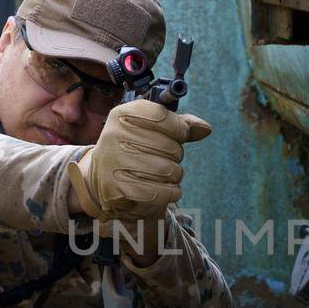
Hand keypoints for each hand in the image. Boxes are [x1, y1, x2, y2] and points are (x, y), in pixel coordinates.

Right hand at [67, 99, 210, 218]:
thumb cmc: (135, 148)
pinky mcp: (116, 188)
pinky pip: (159, 193)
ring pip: (168, 171)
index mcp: (123, 114)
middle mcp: (114, 135)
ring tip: (165, 174)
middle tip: (167, 159)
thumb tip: (206, 128)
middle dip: (177, 156)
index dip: (180, 130)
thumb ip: (182, 125)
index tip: (178, 136)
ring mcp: (113, 162)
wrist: (103, 177)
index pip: (165, 118)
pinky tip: (168, 190)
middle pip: (171, 147)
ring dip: (175, 175)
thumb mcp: (154, 130)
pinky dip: (171, 193)